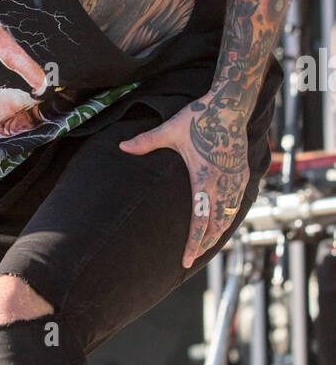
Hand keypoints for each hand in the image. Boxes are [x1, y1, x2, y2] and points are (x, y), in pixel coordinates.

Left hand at [118, 95, 248, 267]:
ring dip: (218, 233)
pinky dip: (230, 217)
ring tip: (205, 246)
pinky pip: (238, 202)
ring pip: (229, 216)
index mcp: (204, 177)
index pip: (200, 220)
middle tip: (191, 259)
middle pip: (216, 225)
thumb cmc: (200, 116)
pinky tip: (223, 222)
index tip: (186, 260)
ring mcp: (236, 178)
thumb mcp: (171, 130)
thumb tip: (122, 146)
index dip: (193, 243)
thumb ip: (147, 142)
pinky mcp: (243, 172)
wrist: (231, 104)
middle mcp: (223, 182)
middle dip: (205, 245)